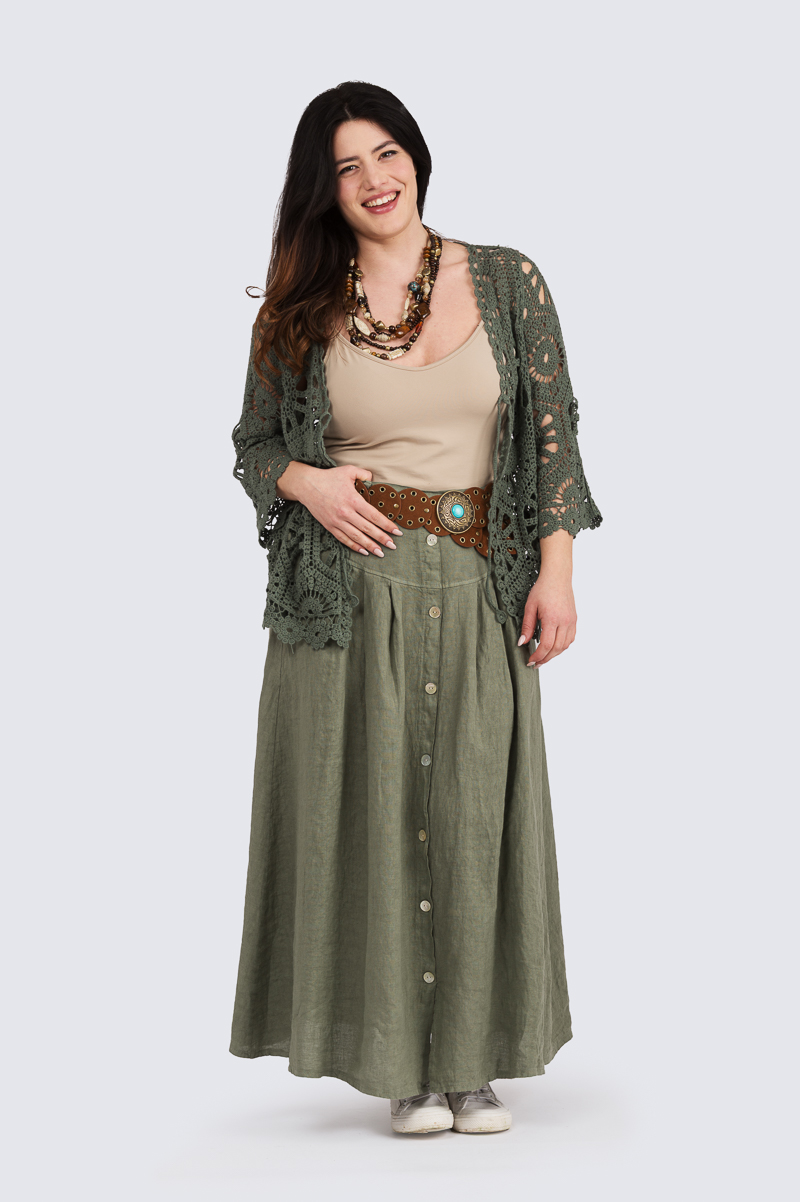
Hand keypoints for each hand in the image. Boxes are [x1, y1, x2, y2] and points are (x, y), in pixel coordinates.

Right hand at [276, 461, 401, 556]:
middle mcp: (345, 513)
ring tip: (381, 553)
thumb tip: (374, 479)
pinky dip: (354, 546)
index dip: (387, 525)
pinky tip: (364, 551)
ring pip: (356, 537)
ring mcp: (337, 521)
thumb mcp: (348, 470)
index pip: (374, 516)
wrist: (306, 485)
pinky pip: (344, 539)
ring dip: (370, 546)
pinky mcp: (329, 526)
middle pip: (367, 529)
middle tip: (393, 546)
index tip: (397, 532)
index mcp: (353, 500)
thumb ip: (364, 474)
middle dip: (382, 538)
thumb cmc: (329, 477)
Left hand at [517, 531, 576, 666]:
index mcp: (552, 619)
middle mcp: (564, 622)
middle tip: (535, 664)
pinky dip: (562, 646)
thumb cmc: (543, 589)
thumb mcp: (530, 606)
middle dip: (545, 659)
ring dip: (554, 654)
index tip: (530, 661)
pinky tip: (554, 647)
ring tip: (544, 658)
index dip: (537, 656)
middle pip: (556, 649)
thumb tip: (522, 643)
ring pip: (565, 646)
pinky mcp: (574, 620)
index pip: (545, 645)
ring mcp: (571, 621)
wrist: (557, 577)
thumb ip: (527, 626)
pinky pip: (570, 639)